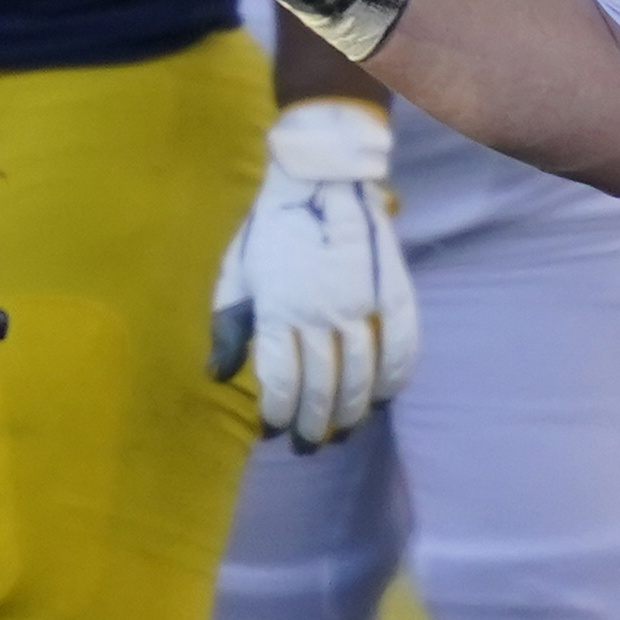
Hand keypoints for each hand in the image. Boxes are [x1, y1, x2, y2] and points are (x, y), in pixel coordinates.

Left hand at [213, 100, 417, 446]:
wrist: (321, 175)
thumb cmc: (270, 227)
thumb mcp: (236, 271)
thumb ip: (228, 324)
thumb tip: (218, 374)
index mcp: (277, 309)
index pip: (281, 379)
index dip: (279, 412)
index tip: (276, 428)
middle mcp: (320, 313)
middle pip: (322, 386)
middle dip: (314, 424)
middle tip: (309, 444)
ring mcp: (361, 302)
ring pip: (361, 375)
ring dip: (352, 412)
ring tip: (342, 431)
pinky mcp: (392, 289)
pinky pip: (401, 346)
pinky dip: (394, 378)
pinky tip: (383, 397)